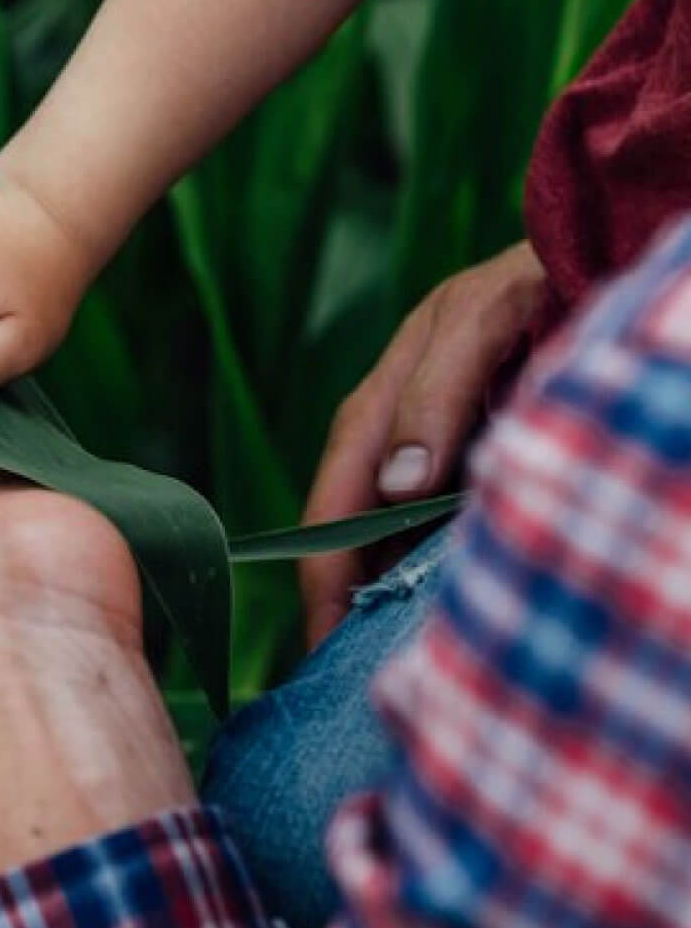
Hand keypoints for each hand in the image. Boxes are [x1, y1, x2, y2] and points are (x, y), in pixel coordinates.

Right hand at [299, 241, 547, 649]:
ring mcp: (445, 440)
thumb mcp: (480, 321)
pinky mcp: (484, 452)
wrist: (602, 253)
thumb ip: (436, 393)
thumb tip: (396, 487)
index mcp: (388, 394)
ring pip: (401, 529)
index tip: (325, 640)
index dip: (327, 569)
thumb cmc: (542, 276)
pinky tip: (446, 605)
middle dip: (345, 594)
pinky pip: (446, 521)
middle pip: (359, 522)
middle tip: (339, 675)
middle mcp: (407, 424)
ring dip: (388, 587)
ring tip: (382, 658)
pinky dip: (436, 565)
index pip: (339, 496)